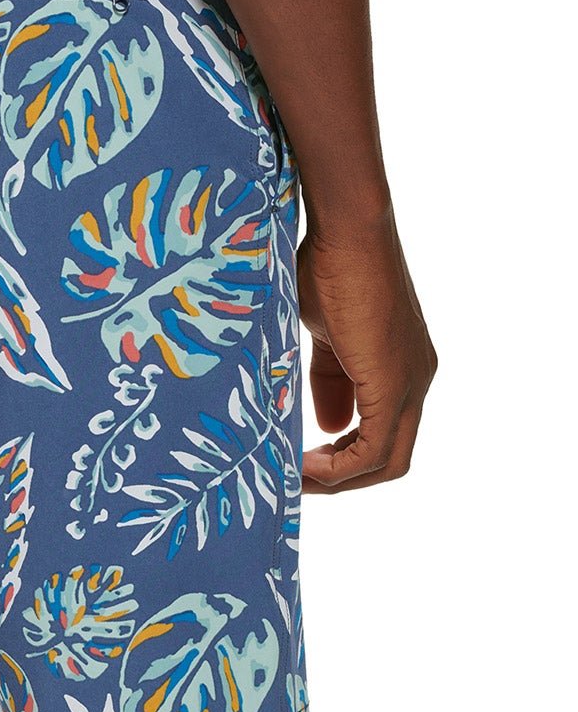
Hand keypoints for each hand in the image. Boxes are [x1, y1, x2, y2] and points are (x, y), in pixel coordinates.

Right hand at [296, 202, 436, 492]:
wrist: (347, 231)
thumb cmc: (327, 264)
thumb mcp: (323, 333)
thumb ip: (330, 381)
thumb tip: (329, 425)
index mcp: (401, 366)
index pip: (381, 432)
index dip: (341, 456)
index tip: (300, 460)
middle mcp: (417, 380)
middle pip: (390, 458)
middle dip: (342, 478)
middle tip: (296, 480)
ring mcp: (411, 383)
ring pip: (386, 461)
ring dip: (338, 479)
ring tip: (293, 476)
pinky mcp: (394, 385)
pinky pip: (373, 451)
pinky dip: (338, 469)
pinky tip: (303, 464)